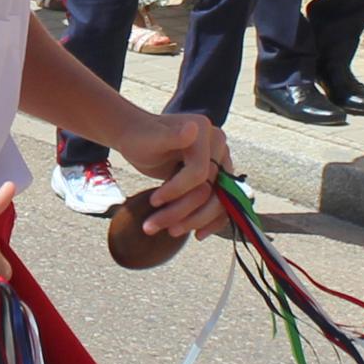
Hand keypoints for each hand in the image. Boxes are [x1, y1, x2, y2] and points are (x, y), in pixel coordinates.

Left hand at [118, 114, 231, 241]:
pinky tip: (198, 234)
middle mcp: (220, 148)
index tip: (153, 200)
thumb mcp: (151, 139)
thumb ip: (171, 136)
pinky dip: (211, 221)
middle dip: (184, 211)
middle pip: (212, 189)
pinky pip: (221, 204)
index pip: (200, 172)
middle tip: (156, 225)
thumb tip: (193, 129)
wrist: (141, 138)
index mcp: (207, 134)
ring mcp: (222, 164)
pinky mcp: (218, 179)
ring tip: (170, 231)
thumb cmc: (141, 137)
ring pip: (218, 201)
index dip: (178, 190)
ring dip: (195, 221)